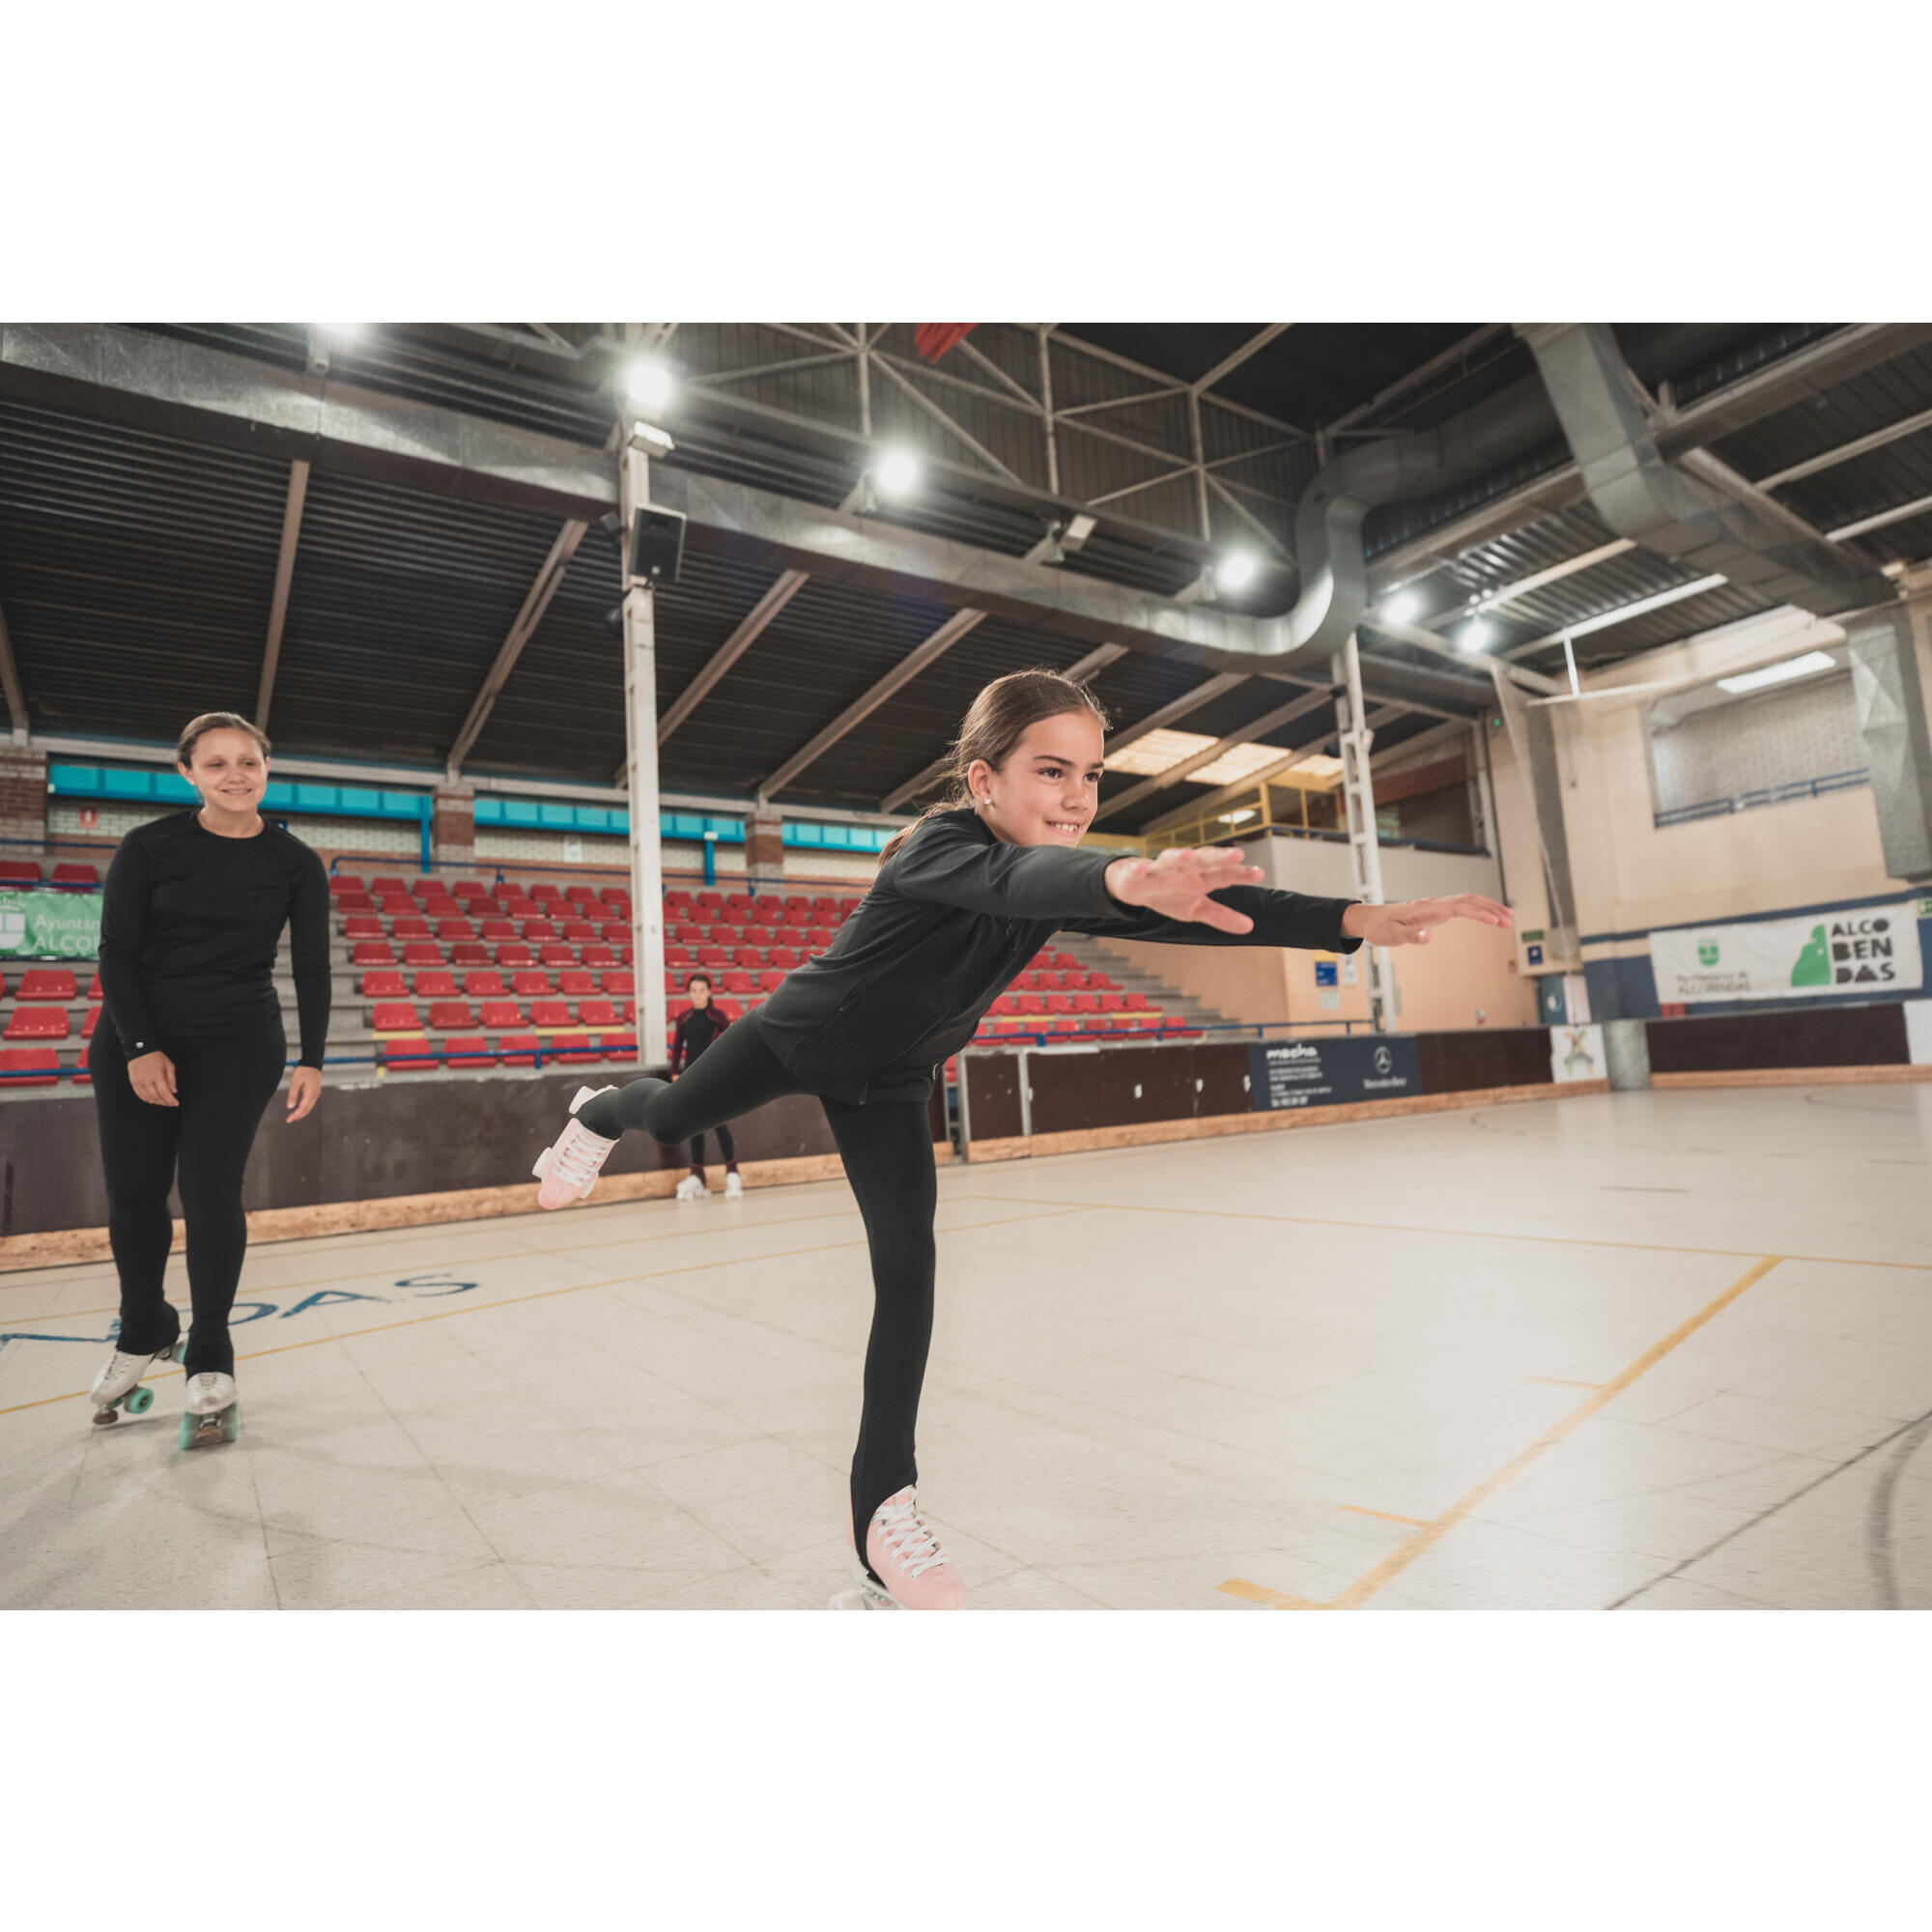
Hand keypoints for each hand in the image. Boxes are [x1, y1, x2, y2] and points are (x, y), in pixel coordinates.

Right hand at [127, 1050, 177, 1107]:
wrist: (140, 1051)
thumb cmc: (156, 1057)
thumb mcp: (169, 1065)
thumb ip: (172, 1079)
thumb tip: (174, 1091)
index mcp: (157, 1076)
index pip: (165, 1093)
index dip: (171, 1100)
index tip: (176, 1103)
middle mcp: (147, 1080)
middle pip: (156, 1097)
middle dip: (165, 1102)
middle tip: (170, 1103)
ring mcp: (139, 1082)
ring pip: (148, 1098)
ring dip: (156, 1102)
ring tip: (162, 1102)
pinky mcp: (133, 1082)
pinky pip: (140, 1095)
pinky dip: (147, 1099)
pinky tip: (152, 1099)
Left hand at [286, 1065, 321, 1122]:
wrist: (312, 1063)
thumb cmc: (303, 1070)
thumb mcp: (295, 1082)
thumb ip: (293, 1095)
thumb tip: (290, 1107)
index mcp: (311, 1093)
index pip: (303, 1108)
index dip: (296, 1115)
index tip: (289, 1119)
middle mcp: (315, 1095)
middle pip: (307, 1109)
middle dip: (298, 1116)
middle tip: (289, 1120)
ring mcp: (316, 1093)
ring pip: (309, 1107)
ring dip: (301, 1112)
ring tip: (293, 1116)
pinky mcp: (315, 1092)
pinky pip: (310, 1103)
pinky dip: (304, 1107)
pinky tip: (298, 1108)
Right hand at [1103, 847, 1263, 934]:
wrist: (1135, 885)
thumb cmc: (1169, 894)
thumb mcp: (1197, 909)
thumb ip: (1221, 916)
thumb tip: (1250, 927)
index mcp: (1200, 877)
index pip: (1223, 874)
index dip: (1241, 874)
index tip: (1259, 873)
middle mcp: (1183, 869)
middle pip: (1203, 860)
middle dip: (1217, 857)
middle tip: (1236, 855)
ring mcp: (1159, 869)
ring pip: (1170, 860)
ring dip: (1179, 856)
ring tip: (1188, 855)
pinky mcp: (1136, 874)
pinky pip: (1136, 870)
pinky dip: (1137, 868)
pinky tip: (1140, 867)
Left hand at [1343, 895, 1513, 947]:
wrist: (1371, 919)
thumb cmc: (1381, 929)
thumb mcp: (1392, 937)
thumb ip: (1411, 937)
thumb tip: (1428, 937)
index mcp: (1427, 909)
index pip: (1459, 907)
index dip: (1479, 913)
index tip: (1496, 920)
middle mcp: (1435, 904)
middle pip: (1469, 900)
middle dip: (1491, 908)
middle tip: (1510, 920)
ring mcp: (1437, 905)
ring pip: (1468, 901)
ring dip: (1489, 907)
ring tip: (1508, 918)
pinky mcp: (1436, 910)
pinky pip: (1462, 906)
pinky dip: (1478, 909)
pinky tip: (1488, 916)